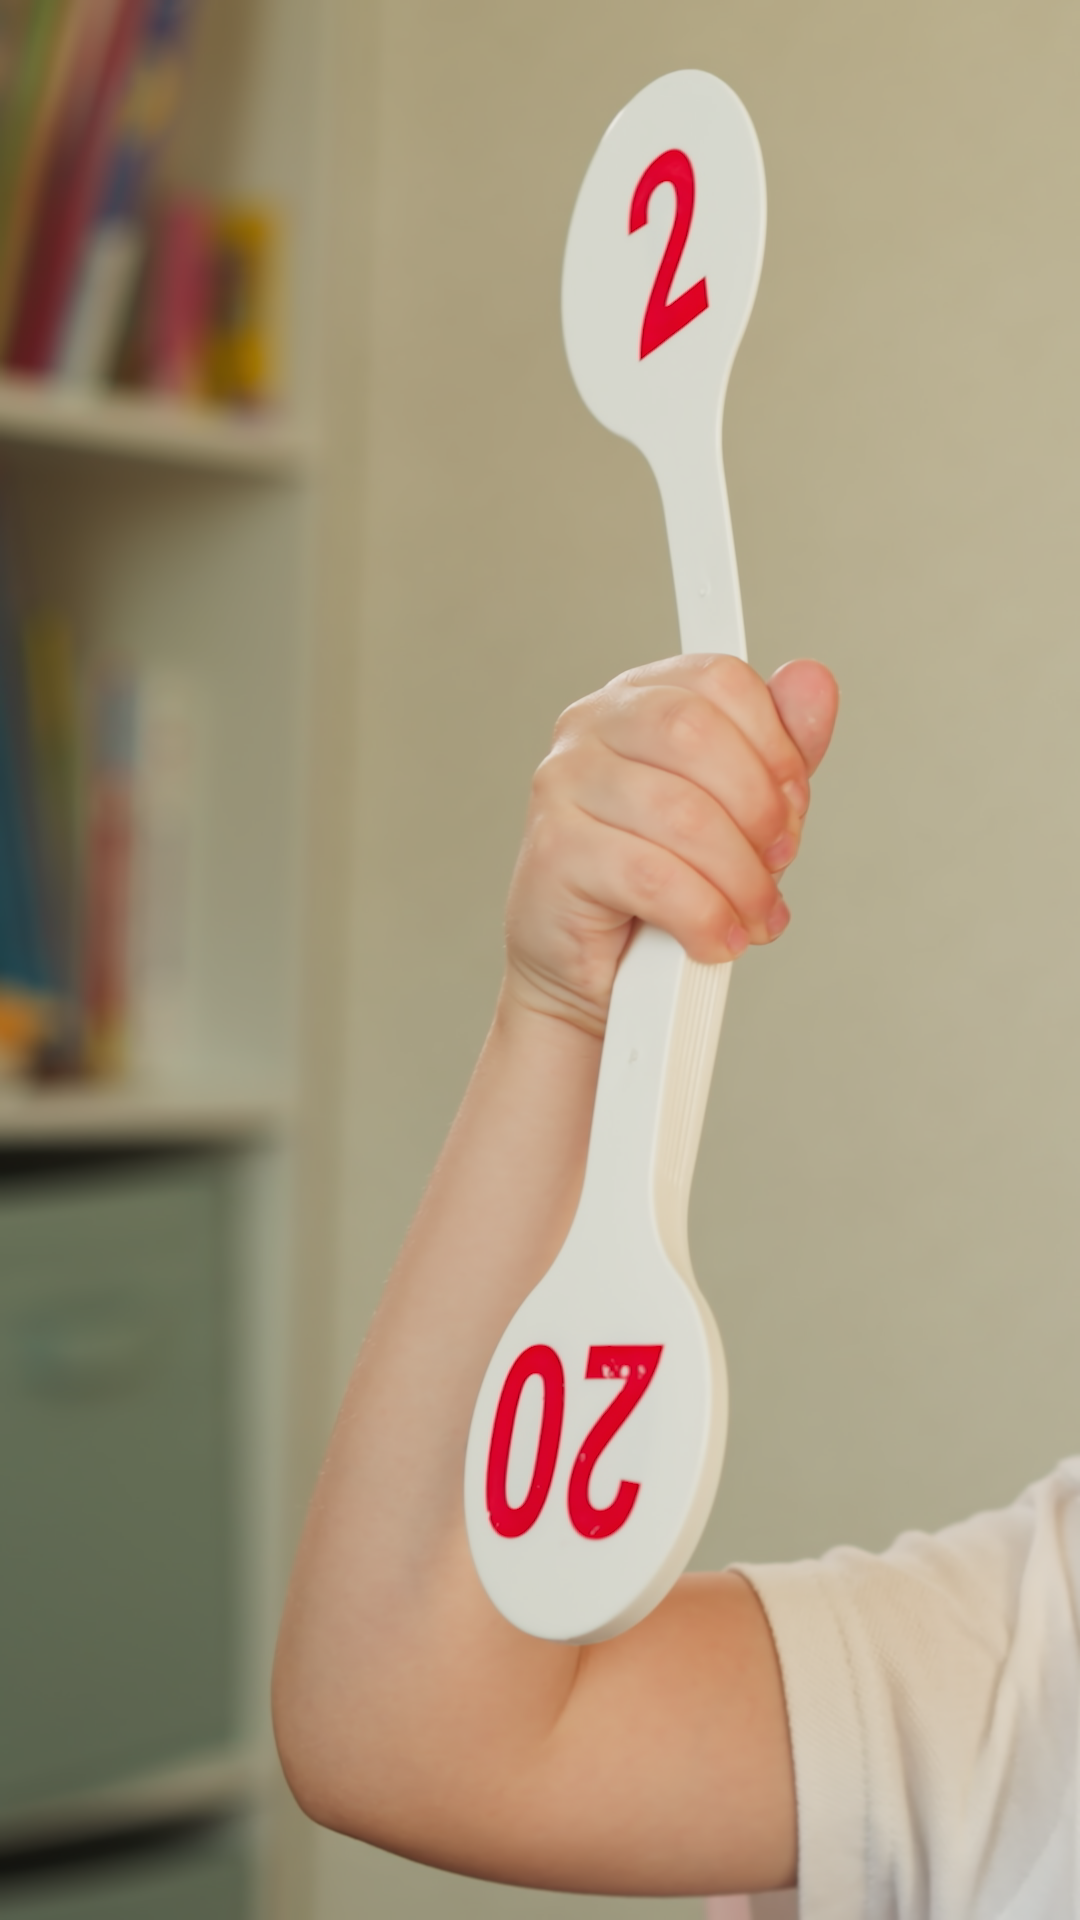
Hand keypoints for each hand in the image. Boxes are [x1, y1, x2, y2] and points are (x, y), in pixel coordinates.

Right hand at [504, 654, 838, 1032]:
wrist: (596, 976)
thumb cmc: (661, 890)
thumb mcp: (738, 811)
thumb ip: (777, 748)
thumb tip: (813, 681)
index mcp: (637, 700)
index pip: (718, 680)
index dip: (775, 745)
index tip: (792, 801)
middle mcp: (590, 728)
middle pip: (696, 734)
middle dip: (758, 809)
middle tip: (775, 860)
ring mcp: (563, 786)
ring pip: (681, 815)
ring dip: (740, 879)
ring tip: (751, 914)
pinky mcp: (554, 854)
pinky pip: (653, 878)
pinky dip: (703, 917)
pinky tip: (714, 936)